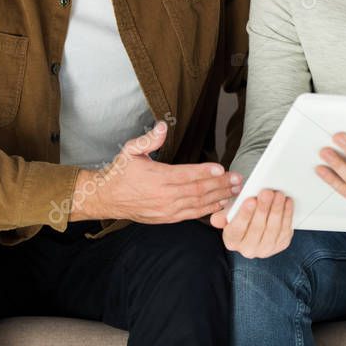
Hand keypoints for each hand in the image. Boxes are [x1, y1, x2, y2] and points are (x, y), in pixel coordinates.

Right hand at [69, 121, 242, 223]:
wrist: (107, 198)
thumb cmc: (120, 173)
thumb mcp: (130, 150)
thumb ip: (148, 139)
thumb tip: (162, 126)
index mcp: (157, 178)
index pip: (187, 175)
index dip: (206, 171)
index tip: (222, 168)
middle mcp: (164, 196)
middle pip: (198, 190)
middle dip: (221, 184)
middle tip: (238, 179)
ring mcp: (167, 209)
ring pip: (198, 204)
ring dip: (219, 197)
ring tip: (235, 190)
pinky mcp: (167, 218)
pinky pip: (192, 215)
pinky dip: (208, 210)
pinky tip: (220, 204)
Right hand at [210, 189, 293, 258]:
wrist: (256, 226)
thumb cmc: (241, 217)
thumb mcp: (229, 214)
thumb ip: (222, 215)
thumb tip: (216, 219)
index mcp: (232, 241)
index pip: (236, 230)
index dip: (244, 215)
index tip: (250, 200)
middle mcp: (248, 249)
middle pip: (257, 229)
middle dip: (263, 209)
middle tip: (267, 192)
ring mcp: (265, 249)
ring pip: (273, 229)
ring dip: (277, 210)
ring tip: (278, 195)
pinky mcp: (280, 245)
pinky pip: (285, 230)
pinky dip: (287, 215)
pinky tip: (287, 203)